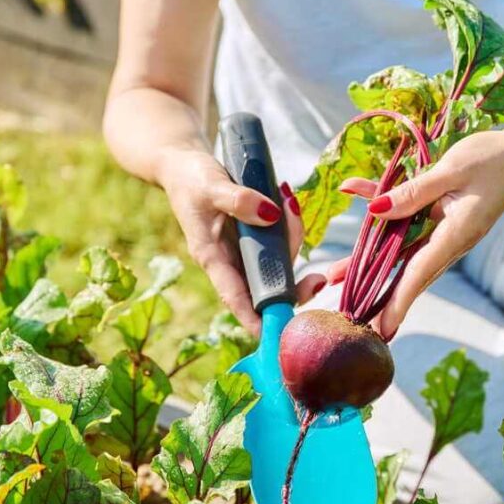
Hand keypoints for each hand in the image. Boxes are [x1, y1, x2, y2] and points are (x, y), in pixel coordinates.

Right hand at [157, 148, 325, 334]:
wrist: (185, 166)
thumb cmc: (191, 179)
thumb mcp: (211, 186)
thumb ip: (239, 200)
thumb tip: (271, 215)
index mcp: (212, 258)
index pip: (236, 298)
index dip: (256, 321)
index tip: (279, 338)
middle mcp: (231, 262)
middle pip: (266, 287)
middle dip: (294, 286)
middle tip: (318, 280)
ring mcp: (245, 252)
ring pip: (279, 264)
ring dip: (293, 241)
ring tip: (290, 204)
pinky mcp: (255, 239)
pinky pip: (281, 243)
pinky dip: (291, 228)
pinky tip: (290, 205)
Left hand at [329, 126, 503, 338]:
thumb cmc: (492, 157)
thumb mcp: (451, 170)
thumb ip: (413, 192)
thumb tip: (376, 211)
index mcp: (457, 234)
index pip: (420, 273)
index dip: (398, 301)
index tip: (382, 327)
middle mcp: (451, 240)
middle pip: (407, 271)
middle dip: (377, 292)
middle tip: (347, 310)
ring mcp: (447, 232)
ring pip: (404, 253)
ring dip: (371, 263)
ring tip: (338, 274)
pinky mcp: (444, 220)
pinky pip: (410, 227)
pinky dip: (385, 222)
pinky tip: (362, 204)